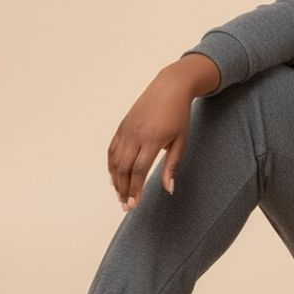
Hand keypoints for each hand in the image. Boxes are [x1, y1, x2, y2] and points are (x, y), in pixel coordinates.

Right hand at [107, 68, 196, 211]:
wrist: (170, 87)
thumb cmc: (179, 115)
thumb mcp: (182, 141)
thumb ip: (172, 165)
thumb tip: (169, 189)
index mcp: (152, 139)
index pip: (139, 170)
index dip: (135, 190)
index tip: (134, 204)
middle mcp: (135, 135)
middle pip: (124, 169)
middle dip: (124, 189)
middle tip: (126, 206)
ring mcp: (126, 130)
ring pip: (115, 161)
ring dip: (116, 180)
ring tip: (120, 195)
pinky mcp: (122, 126)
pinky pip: (112, 150)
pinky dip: (111, 166)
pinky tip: (115, 177)